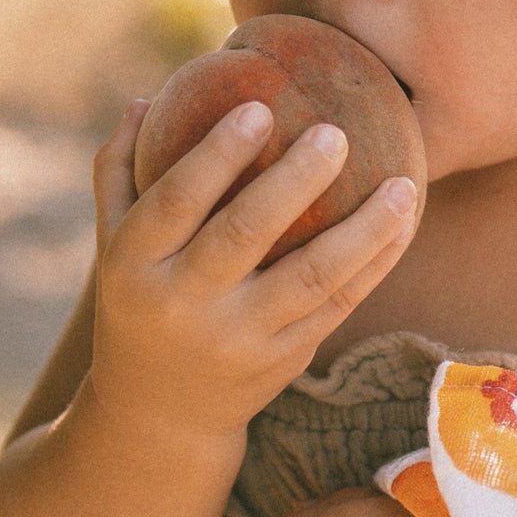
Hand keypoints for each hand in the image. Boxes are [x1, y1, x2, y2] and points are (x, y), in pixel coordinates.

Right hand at [85, 98, 417, 445]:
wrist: (161, 417)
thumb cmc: (140, 305)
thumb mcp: (113, 249)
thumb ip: (119, 175)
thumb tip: (144, 99)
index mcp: (134, 267)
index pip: (175, 201)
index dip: (216, 155)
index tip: (259, 108)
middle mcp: (185, 304)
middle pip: (244, 234)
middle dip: (294, 181)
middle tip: (335, 134)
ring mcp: (239, 337)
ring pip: (310, 277)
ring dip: (362, 230)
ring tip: (402, 185)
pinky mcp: (284, 359)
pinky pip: (338, 305)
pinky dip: (374, 265)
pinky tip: (402, 224)